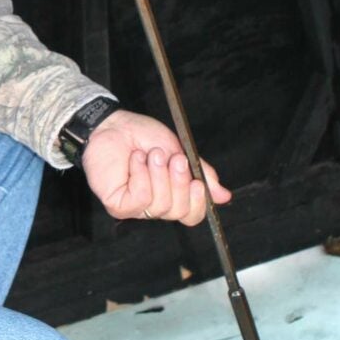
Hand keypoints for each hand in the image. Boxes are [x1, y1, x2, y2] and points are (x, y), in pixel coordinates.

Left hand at [81, 109, 231, 225]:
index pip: (192, 215)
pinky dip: (141, 176)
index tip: (198, 182)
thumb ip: (200, 174)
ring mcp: (136, 207)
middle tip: (173, 158)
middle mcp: (155, 205)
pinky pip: (140, 199)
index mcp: (171, 195)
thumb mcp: (179, 150)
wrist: (115, 125)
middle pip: (179, 211)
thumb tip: (224, 196)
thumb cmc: (142, 136)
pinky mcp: (118, 205)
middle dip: (178, 181)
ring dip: (158, 174)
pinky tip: (136, 161)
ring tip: (150, 154)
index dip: (199, 202)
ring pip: (160, 204)